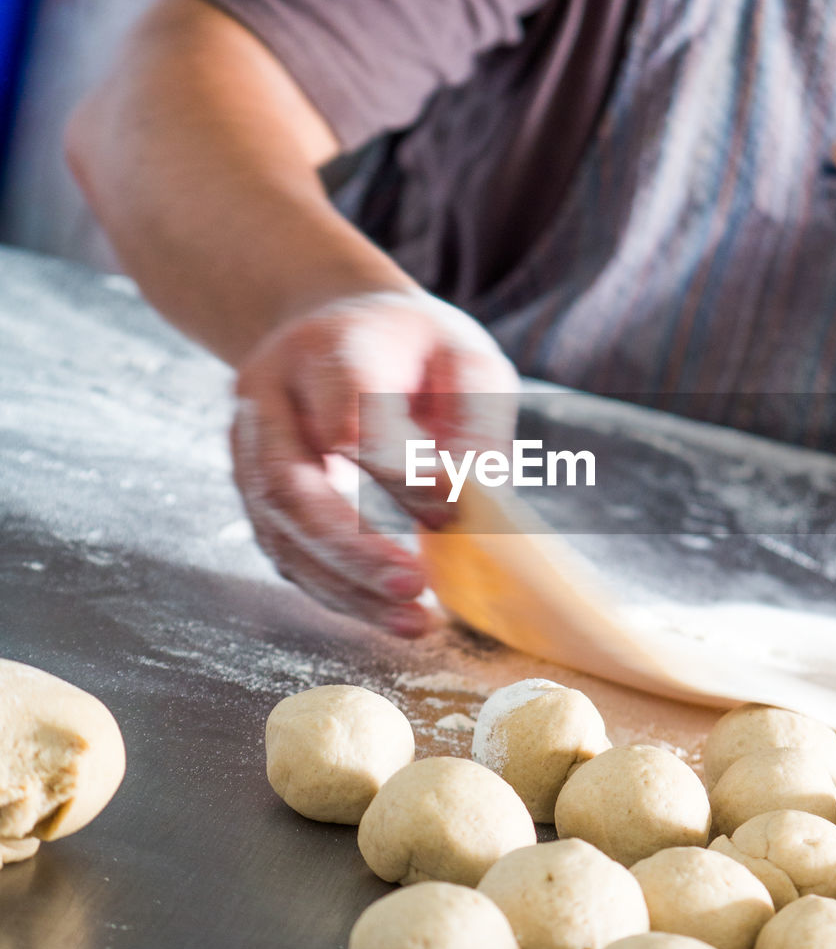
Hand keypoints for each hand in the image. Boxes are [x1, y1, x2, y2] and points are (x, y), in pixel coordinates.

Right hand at [230, 289, 518, 635]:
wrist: (334, 327)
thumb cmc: (411, 349)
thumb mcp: (462, 356)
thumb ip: (474, 419)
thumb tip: (462, 499)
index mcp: (325, 349)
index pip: (347, 417)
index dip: (397, 469)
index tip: (451, 507)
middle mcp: (269, 399)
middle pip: (289, 485)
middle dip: (352, 550)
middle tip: (415, 587)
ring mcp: (248, 449)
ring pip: (280, 532)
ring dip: (345, 587)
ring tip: (414, 621)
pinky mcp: (254, 492)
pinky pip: (285, 553)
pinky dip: (336, 591)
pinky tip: (386, 612)